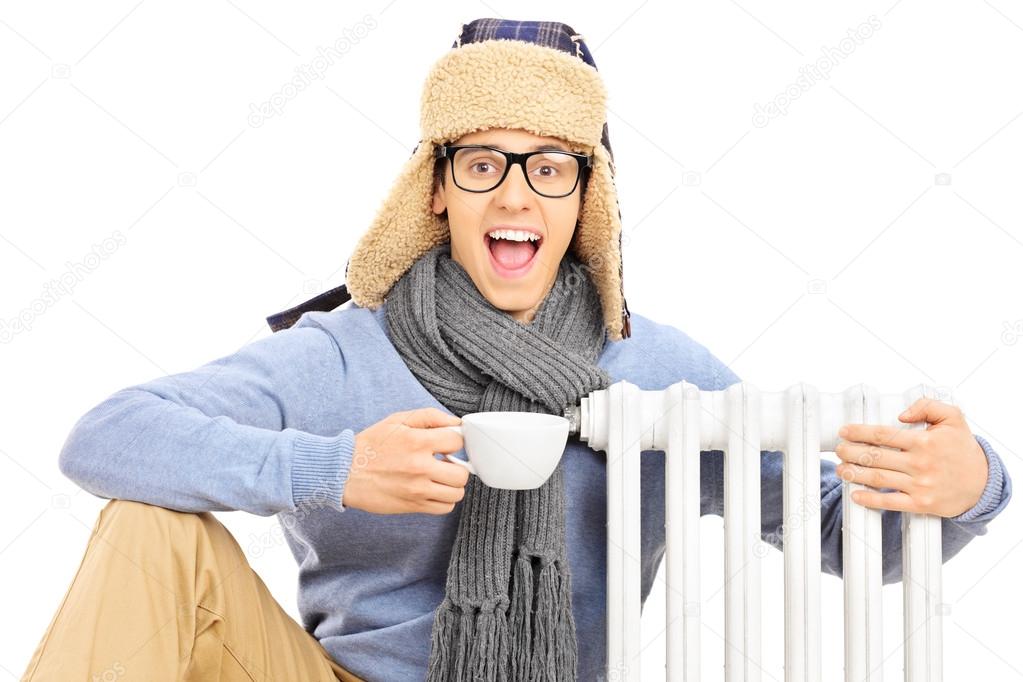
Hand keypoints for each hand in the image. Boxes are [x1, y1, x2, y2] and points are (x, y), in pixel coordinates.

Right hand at [344, 408, 468, 514]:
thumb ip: (430, 417)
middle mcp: (420, 467)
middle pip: (462, 472)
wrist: (343, 472)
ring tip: (439, 477)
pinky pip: (445, 508)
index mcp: (417, 441)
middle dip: (457, 466)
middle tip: (444, 463)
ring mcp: (417, 489)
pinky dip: (444, 500)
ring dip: (452, 484)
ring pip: (457, 492)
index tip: (446, 444)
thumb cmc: (370, 445)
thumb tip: (456, 423)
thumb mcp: (397, 420)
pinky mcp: (413, 506)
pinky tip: (432, 490)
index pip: (457, 441)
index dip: (454, 441)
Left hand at [834, 397, 987, 516]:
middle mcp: (920, 463)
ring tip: (840, 469)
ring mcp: (920, 485)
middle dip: (850, 452)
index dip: (858, 432)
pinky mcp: (921, 504)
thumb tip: (900, 414)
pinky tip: (855, 495)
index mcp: (924, 441)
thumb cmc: (962, 449)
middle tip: (838, 450)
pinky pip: (890, 502)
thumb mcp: (953, 418)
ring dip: (853, 473)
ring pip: (877, 478)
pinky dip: (869, 499)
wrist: (983, 483)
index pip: (882, 435)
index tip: (844, 431)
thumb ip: (927, 406)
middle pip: (875, 457)